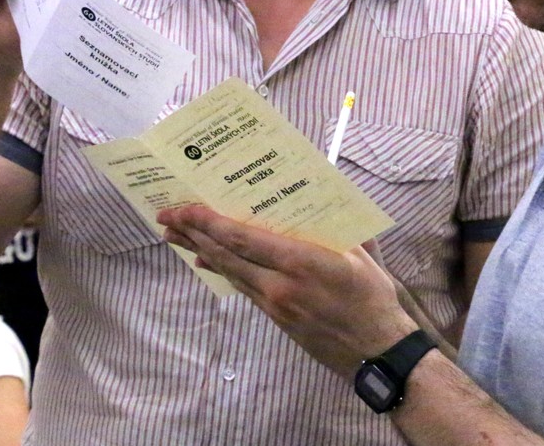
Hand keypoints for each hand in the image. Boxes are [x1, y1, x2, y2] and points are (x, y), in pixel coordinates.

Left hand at [158, 205, 416, 376]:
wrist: (376, 353)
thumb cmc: (372, 298)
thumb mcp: (360, 253)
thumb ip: (336, 224)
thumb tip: (324, 192)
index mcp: (299, 262)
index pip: (243, 239)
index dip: (210, 223)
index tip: (186, 207)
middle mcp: (279, 284)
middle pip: (226, 255)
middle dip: (193, 234)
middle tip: (167, 216)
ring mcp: (274, 304)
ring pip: (230, 272)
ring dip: (201, 251)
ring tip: (177, 236)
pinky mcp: (276, 319)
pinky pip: (243, 288)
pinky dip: (224, 271)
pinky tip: (209, 262)